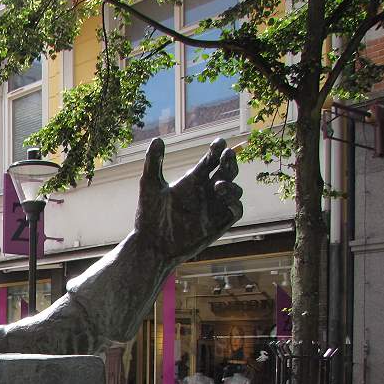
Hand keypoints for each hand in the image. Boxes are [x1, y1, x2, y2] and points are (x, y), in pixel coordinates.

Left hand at [135, 138, 242, 258]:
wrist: (150, 245)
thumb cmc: (149, 216)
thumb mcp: (150, 186)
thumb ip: (154, 163)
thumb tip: (157, 138)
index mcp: (193, 180)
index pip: (211, 160)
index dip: (217, 150)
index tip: (218, 143)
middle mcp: (206, 191)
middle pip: (227, 171)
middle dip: (230, 161)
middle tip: (226, 154)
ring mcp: (213, 207)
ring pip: (234, 190)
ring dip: (231, 183)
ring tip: (217, 184)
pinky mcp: (218, 224)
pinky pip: (235, 210)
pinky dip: (234, 201)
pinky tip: (223, 196)